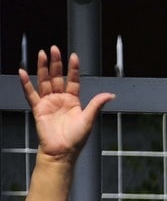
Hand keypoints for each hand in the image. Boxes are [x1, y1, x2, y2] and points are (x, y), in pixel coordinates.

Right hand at [17, 46, 113, 160]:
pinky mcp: (38, 108)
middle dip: (56, 63)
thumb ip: (96, 104)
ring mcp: (48, 103)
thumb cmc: (76, 139)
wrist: (62, 152)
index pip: (73, 80)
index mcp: (73, 101)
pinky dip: (26, 83)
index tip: (74, 56)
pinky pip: (30, 94)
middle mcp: (60, 99)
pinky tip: (22, 72)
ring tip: (42, 54)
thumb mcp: (89, 119)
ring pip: (44, 81)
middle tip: (54, 49)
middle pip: (57, 77)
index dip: (73, 69)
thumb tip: (111, 94)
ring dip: (42, 68)